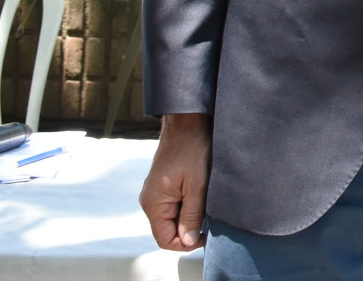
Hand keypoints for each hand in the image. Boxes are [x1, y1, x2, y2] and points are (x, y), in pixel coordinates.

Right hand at [139, 112, 211, 250]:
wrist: (188, 120)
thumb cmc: (193, 148)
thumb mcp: (197, 185)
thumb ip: (192, 214)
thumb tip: (187, 241)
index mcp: (153, 203)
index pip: (165, 240)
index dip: (186, 243)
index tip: (207, 234)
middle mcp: (150, 200)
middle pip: (169, 230)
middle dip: (190, 229)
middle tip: (212, 217)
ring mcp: (156, 192)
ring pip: (174, 217)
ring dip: (191, 216)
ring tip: (208, 203)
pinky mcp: (164, 185)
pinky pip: (175, 205)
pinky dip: (189, 205)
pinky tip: (203, 194)